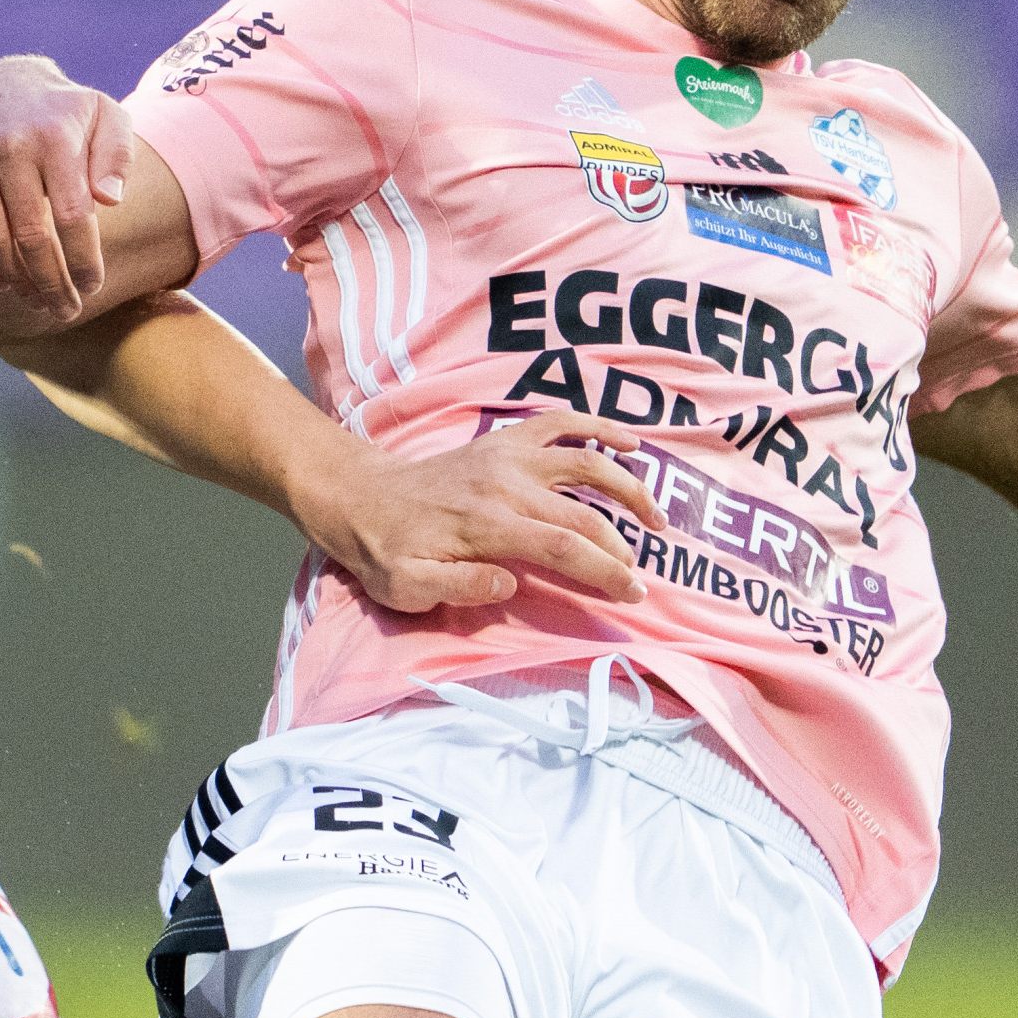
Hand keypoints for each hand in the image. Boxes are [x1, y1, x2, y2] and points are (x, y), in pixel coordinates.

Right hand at [0, 54, 131, 325]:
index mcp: (55, 135)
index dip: (82, 259)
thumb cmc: (63, 111)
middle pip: (31, 236)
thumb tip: (111, 199)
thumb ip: (117, 155)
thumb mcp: (105, 115)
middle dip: (51, 283)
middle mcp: (9, 144)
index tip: (91, 286)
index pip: (73, 215)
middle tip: (65, 311)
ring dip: (16, 280)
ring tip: (36, 300)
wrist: (0, 82)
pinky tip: (2, 280)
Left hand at [307, 418, 669, 614]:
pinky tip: (632, 443)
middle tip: (640, 579)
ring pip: (586, 462)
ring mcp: (509, 456)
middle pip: (583, 514)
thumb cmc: (386, 552)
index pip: (562, 549)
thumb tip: (509, 581)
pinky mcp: (507, 441)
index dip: (603, 572)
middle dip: (621, 548)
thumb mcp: (405, 586)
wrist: (362, 498)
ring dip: (628, 489)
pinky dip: (600, 427)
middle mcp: (506, 484)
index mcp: (487, 524)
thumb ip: (458, 586)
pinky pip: (562, 423)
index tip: (631, 594)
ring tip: (656, 520)